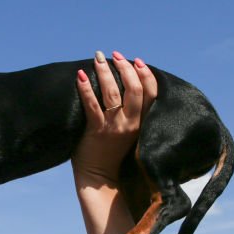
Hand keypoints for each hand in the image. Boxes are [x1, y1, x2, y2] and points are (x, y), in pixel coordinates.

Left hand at [72, 50, 156, 183]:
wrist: (99, 178)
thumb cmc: (112, 154)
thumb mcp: (131, 133)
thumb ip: (132, 115)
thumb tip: (124, 88)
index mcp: (143, 123)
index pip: (151, 94)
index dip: (146, 74)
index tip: (138, 61)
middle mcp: (131, 123)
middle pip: (134, 88)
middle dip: (125, 68)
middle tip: (115, 55)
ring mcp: (114, 126)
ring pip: (113, 92)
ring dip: (105, 71)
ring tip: (98, 58)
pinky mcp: (97, 130)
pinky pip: (91, 105)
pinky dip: (86, 88)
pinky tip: (81, 75)